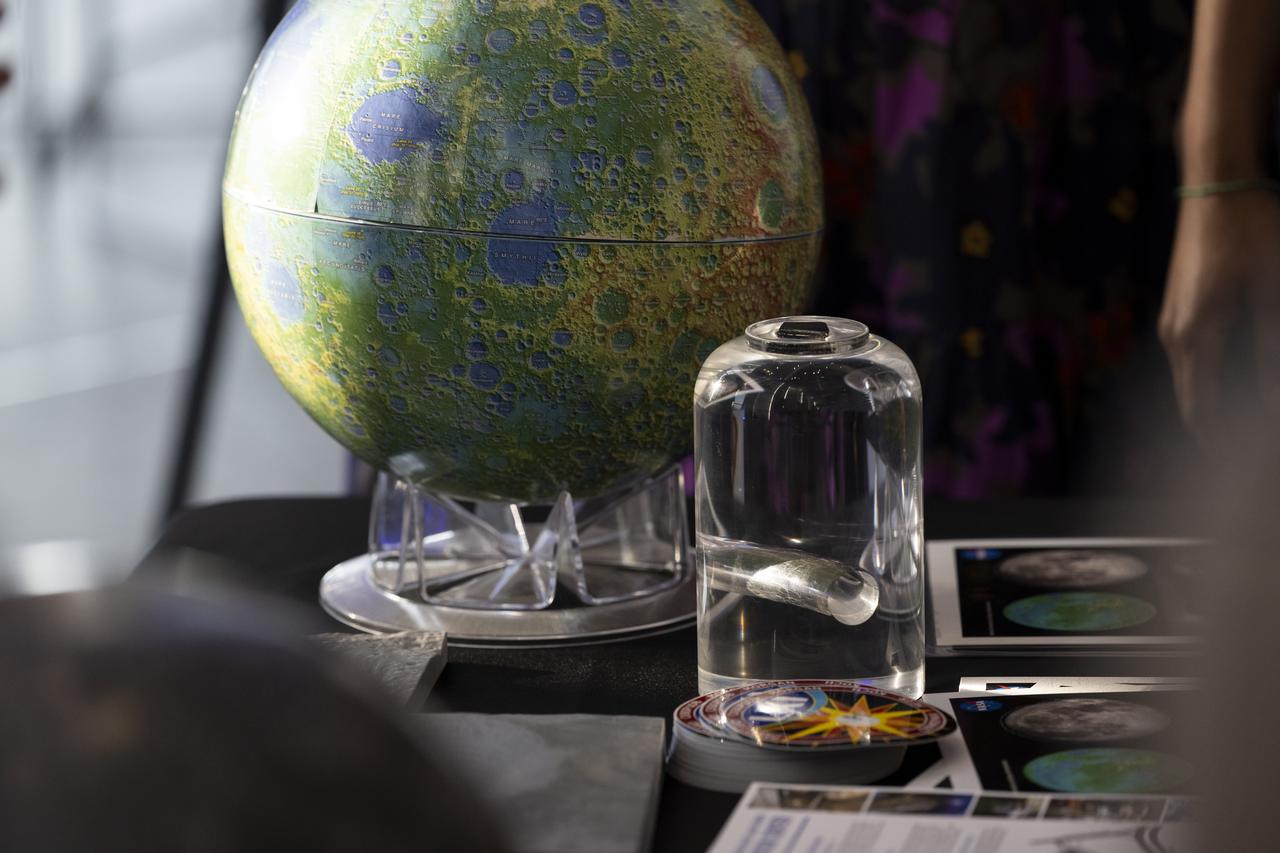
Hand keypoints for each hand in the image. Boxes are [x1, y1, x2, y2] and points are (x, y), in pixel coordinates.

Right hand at [1159, 190, 1279, 441]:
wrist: (1215, 182)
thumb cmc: (1248, 230)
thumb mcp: (1270, 291)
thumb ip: (1270, 348)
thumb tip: (1269, 395)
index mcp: (1195, 336)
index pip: (1201, 409)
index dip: (1220, 442)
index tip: (1241, 466)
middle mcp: (1175, 335)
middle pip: (1192, 400)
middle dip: (1216, 429)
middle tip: (1241, 451)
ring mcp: (1174, 320)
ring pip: (1192, 380)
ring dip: (1214, 403)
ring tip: (1242, 424)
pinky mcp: (1182, 307)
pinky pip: (1193, 358)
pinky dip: (1210, 379)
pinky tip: (1236, 380)